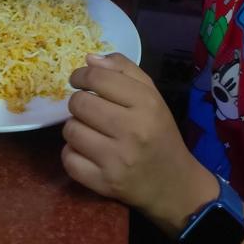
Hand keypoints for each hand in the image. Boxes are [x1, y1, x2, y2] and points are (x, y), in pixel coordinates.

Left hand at [62, 53, 217, 233]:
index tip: (79, 81)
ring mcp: (117, 160)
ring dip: (75, 128)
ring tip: (90, 132)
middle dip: (79, 103)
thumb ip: (123, 70)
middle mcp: (132, 130)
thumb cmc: (159, 133)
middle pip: (78, 104)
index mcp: (146, 104)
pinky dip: (72, 155)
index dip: (80, 75)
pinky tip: (87, 153)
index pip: (97, 78)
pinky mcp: (105, 183)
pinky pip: (69, 159)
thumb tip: (89, 59)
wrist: (174, 184)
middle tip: (89, 110)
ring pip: (70, 130)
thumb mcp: (151, 96)